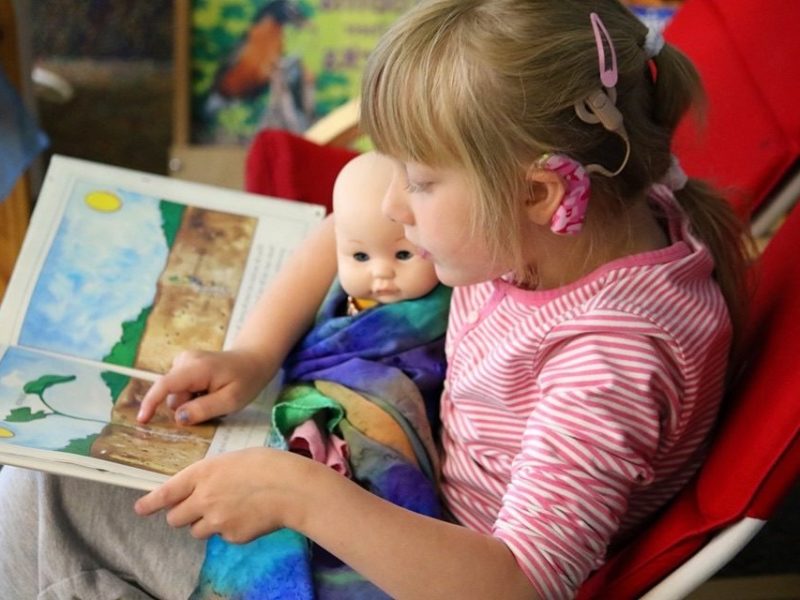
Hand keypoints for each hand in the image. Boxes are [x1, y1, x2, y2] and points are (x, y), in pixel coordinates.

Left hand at [134, 447, 311, 542]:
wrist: (292, 488)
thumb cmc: (268, 464)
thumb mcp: (234, 459)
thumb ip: (213, 474)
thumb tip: (204, 488)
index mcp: (203, 474)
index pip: (166, 492)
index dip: (150, 503)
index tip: (140, 509)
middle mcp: (203, 499)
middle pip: (175, 518)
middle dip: (183, 514)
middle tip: (199, 507)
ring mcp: (216, 521)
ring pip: (197, 530)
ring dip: (206, 523)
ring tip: (231, 509)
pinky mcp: (231, 537)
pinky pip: (222, 536)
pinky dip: (230, 529)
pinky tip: (248, 516)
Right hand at [137, 348, 272, 425]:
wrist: (253, 359)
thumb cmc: (246, 379)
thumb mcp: (231, 400)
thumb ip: (204, 409)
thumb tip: (178, 417)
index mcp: (196, 368)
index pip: (165, 385)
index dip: (151, 403)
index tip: (142, 421)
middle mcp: (185, 361)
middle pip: (173, 396)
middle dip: (188, 407)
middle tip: (215, 404)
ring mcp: (184, 361)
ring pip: (177, 395)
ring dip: (193, 402)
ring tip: (215, 396)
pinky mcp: (184, 365)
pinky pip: (181, 390)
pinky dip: (193, 395)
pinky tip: (210, 390)